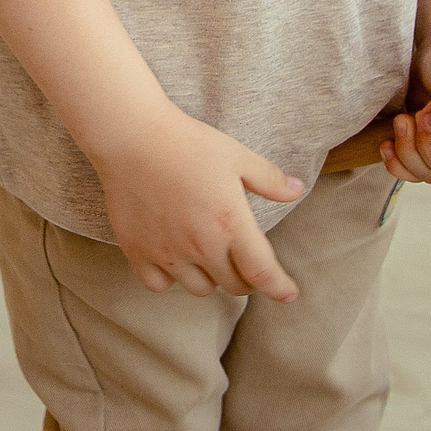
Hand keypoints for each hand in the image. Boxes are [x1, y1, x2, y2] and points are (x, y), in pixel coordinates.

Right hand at [90, 107, 305, 301]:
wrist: (133, 136)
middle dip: (246, 279)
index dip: (279, 288)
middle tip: (244, 262)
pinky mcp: (138, 251)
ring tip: (208, 257)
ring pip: (199, 288)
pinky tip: (173, 259)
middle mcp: (201, 245)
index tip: (288, 294)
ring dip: (211, 278)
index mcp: (230, 223)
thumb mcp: (236, 155)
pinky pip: (159, 285)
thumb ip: (269, 179)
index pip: (262, 273)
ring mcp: (167, 252)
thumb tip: (298, 190)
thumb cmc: (187, 142)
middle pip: (233, 285)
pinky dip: (170, 279)